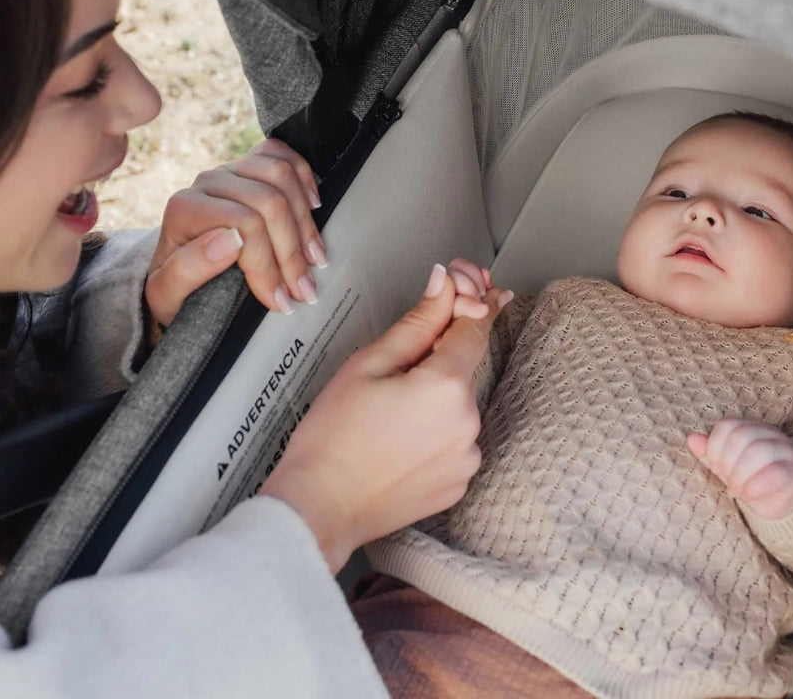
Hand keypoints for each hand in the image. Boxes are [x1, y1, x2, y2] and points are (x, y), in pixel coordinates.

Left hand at [145, 138, 324, 327]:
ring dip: (304, 221)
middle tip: (304, 289)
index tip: (280, 300)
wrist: (177, 272)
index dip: (267, 264)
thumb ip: (185, 271)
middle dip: (292, 251)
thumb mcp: (165, 296)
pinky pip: (281, 154)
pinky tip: (313, 207)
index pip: (244, 224)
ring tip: (315, 258)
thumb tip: (230, 240)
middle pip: (269, 202)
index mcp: (185, 209)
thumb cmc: (174, 287)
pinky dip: (303, 177)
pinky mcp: (248, 166)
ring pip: (281, 176)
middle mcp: (208, 183)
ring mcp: (231, 170)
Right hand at [260, 264, 509, 571]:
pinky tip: (397, 439)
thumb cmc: (332, 438)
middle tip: (394, 370)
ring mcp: (466, 457)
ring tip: (386, 415)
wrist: (318, 508)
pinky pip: (455, 440)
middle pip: (464, 368)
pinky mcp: (459, 482)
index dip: (471, 302)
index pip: (474, 328)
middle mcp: (467, 423)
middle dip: (438, 358)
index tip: (471, 286)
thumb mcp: (369, 364)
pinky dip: (435, 432)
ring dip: (436, 398)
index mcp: (446, 387)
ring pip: (458, 406)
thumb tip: (444, 284)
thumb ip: (417, 322)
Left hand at [687, 419, 792, 519]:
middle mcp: (770, 433)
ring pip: (757, 452)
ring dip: (740, 475)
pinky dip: (755, 486)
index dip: (715, 447)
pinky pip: (775, 473)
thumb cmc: (753, 479)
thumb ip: (710, 453)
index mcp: (751, 427)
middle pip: (741, 437)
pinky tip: (748, 495)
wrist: (786, 501)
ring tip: (736, 491)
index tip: (716, 468)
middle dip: (727, 463)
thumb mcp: (728, 466)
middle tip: (727, 481)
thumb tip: (691, 439)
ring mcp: (785, 450)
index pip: (727, 425)